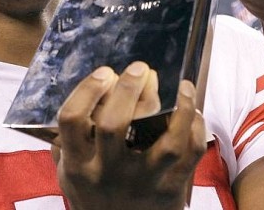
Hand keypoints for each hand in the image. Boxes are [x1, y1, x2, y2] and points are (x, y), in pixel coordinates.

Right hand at [54, 62, 205, 209]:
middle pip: (114, 125)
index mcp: (78, 165)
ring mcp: (143, 182)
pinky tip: (192, 110)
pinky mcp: (171, 189)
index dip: (87, 90)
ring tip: (181, 85)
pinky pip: (191, 155)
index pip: (72, 120)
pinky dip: (195, 129)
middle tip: (139, 69)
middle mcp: (108, 173)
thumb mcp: (69, 172)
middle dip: (128, 90)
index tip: (105, 73)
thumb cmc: (93, 195)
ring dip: (177, 108)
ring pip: (166, 142)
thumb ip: (68, 139)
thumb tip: (83, 92)